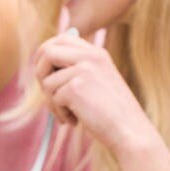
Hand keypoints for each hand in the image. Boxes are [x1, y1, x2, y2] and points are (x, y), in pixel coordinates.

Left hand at [32, 33, 156, 155]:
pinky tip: (76, 121)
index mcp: (97, 53)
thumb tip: (42, 67)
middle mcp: (90, 56)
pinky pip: (53, 99)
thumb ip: (76, 70)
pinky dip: (60, 113)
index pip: (62, 39)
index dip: (46, 53)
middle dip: (40, 72)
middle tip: (48, 94)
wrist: (129, 131)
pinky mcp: (75, 87)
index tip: (44, 71)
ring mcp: (83, 70)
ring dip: (52, 103)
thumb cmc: (113, 113)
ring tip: (69, 115)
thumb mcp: (98, 83)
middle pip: (47, 51)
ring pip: (47, 81)